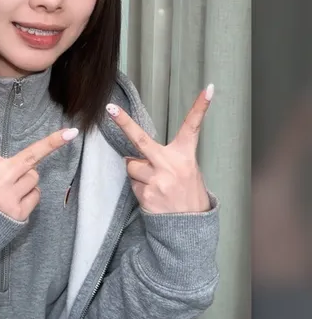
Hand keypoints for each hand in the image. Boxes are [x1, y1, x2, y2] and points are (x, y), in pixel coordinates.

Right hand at [0, 89, 78, 220]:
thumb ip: (1, 165)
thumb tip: (32, 165)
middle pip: (32, 155)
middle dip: (53, 143)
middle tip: (71, 132)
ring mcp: (8, 195)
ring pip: (35, 177)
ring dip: (26, 184)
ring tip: (8, 193)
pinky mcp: (18, 211)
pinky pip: (36, 195)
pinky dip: (28, 198)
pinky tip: (12, 205)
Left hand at [106, 85, 213, 213]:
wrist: (189, 229)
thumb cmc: (188, 196)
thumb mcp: (189, 172)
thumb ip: (167, 159)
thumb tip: (134, 157)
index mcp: (185, 156)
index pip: (193, 127)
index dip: (200, 107)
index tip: (209, 89)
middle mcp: (170, 165)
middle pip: (140, 139)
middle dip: (123, 122)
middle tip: (110, 109)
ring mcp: (156, 180)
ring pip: (131, 165)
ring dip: (138, 172)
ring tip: (155, 184)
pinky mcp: (146, 194)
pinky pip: (132, 182)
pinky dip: (139, 186)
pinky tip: (153, 195)